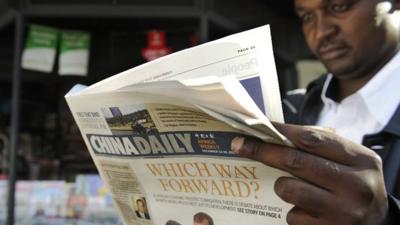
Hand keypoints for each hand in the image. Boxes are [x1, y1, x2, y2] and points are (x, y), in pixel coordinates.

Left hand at [231, 123, 387, 224]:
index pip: (312, 138)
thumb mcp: (351, 161)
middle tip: (240, 145)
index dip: (279, 130)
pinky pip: (292, 215)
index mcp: (361, 160)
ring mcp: (343, 212)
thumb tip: (274, 134)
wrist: (378, 223)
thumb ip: (321, 148)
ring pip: (288, 189)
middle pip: (295, 161)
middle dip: (262, 150)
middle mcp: (356, 185)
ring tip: (290, 185)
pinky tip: (305, 209)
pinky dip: (293, 210)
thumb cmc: (355, 184)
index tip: (258, 126)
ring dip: (281, 185)